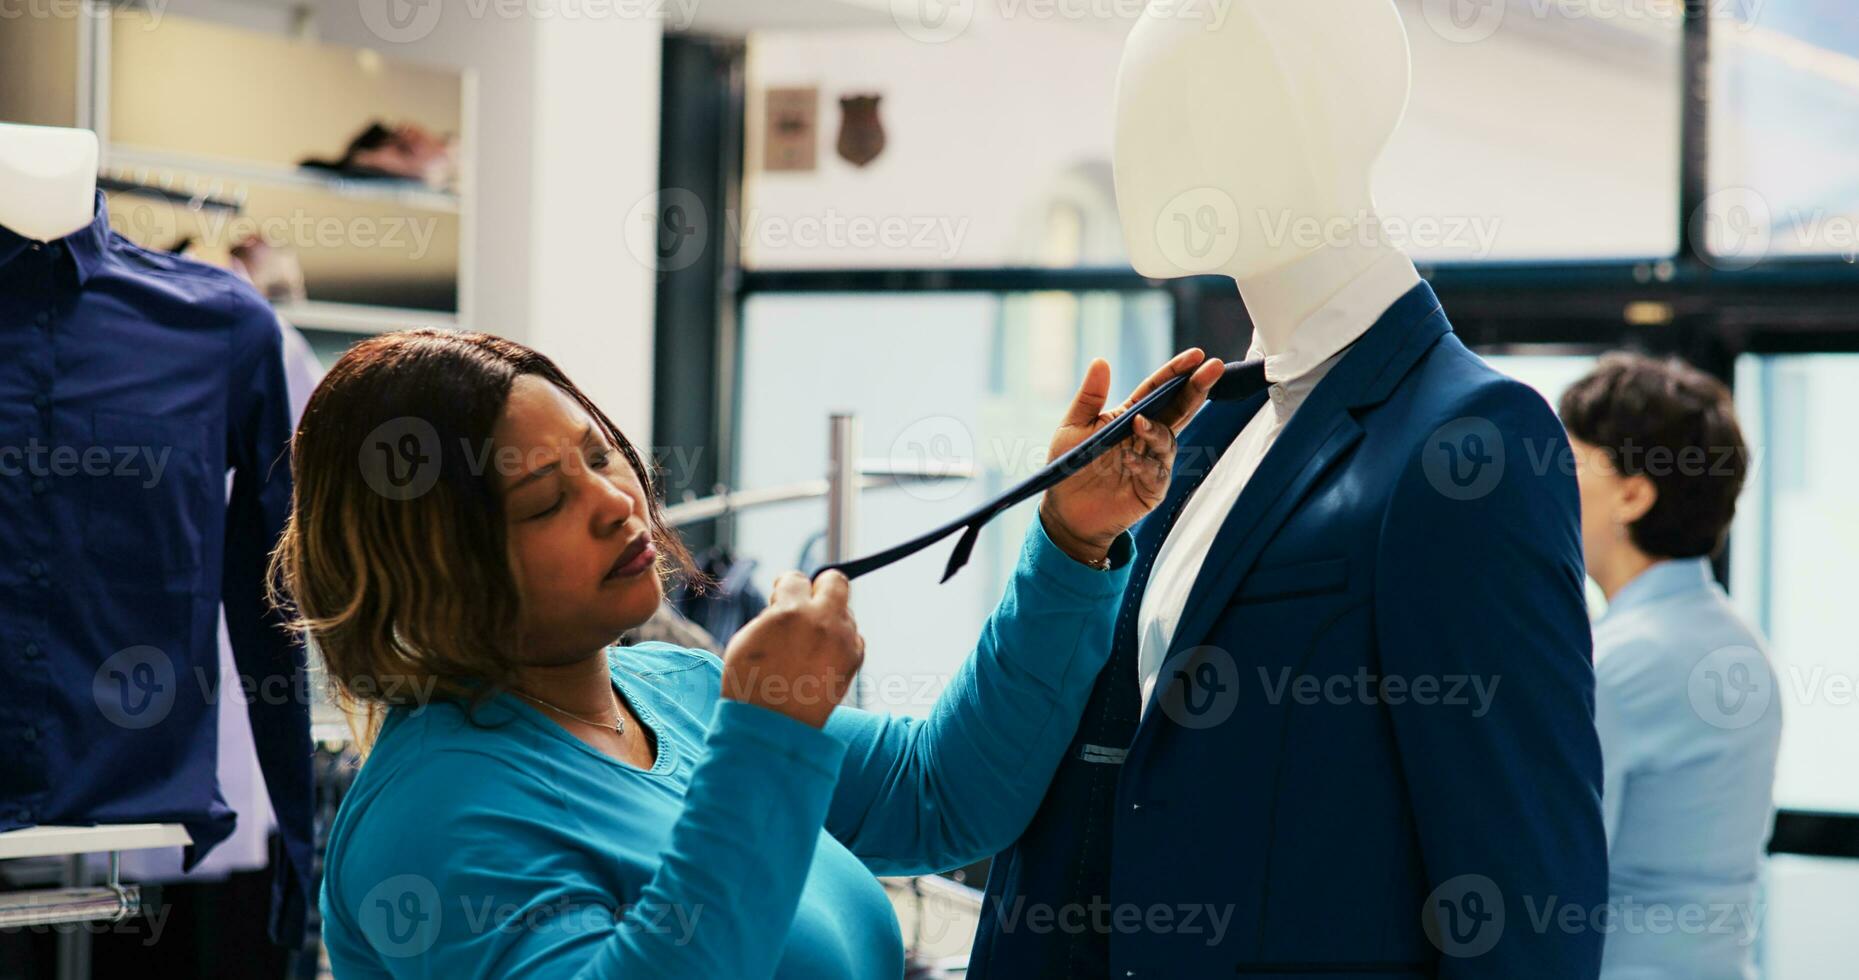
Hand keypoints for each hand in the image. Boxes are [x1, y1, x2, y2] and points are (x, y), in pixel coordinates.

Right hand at [720, 570, 865, 727]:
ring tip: (807, 647)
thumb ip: (773, 612)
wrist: (772, 726)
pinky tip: (820, 660)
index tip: (781, 597)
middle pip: (835, 581)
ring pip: (844, 612)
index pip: (796, 578)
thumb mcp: (748, 637)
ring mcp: (843, 639)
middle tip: (806, 606)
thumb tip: (788, 600)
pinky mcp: (855, 659)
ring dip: (829, 620)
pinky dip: (839, 642)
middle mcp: (822, 620)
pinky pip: (852, 636)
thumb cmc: (751, 684)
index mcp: (789, 611)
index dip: (786, 588)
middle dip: (820, 588)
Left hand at [1039, 349, 1225, 563]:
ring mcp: (1153, 462)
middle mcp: (1147, 437)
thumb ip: (1090, 396)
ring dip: (1157, 431)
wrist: (1065, 511)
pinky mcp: (1152, 489)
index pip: (1159, 389)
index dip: (1177, 372)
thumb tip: (1100, 360)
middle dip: (1196, 388)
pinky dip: (1144, 464)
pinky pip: (1156, 473)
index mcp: (1130, 416)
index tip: (1197, 355)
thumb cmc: (1069, 466)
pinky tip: (1129, 460)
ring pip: (1168, 440)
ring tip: (1139, 425)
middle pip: (1178, 409)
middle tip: (1213, 369)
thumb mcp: (1073, 426)